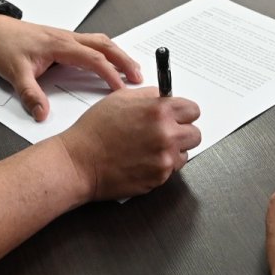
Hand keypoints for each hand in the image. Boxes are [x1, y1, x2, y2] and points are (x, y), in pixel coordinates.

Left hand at [0, 15, 142, 120]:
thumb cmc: (4, 46)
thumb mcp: (14, 73)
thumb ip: (30, 94)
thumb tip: (42, 113)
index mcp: (60, 45)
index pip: (93, 60)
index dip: (110, 74)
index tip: (122, 90)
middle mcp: (67, 38)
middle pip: (105, 46)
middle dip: (124, 61)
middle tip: (139, 77)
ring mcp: (66, 37)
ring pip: (101, 41)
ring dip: (118, 54)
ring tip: (131, 69)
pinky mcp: (62, 39)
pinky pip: (92, 42)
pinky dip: (106, 51)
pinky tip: (108, 60)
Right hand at [58, 87, 201, 200]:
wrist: (79, 162)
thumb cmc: (94, 130)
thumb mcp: (120, 98)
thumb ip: (148, 96)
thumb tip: (164, 97)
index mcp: (159, 111)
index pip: (193, 110)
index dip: (183, 112)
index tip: (177, 115)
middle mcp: (166, 135)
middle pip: (195, 133)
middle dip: (182, 132)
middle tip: (165, 133)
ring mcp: (164, 159)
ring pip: (184, 153)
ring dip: (173, 150)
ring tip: (149, 148)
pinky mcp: (159, 178)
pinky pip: (170, 170)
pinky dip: (160, 166)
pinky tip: (141, 160)